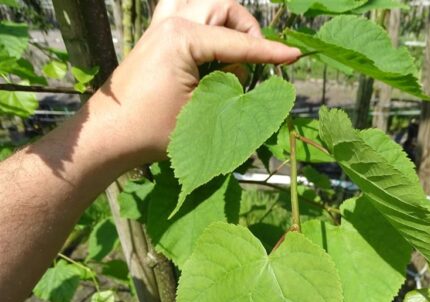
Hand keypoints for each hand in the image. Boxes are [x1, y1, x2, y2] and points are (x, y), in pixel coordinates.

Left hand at [86, 0, 299, 168]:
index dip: (269, 52)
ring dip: (226, 20)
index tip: (294, 56)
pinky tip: (210, 44)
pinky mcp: (155, 34)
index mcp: (182, 38)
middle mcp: (171, 21)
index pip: (237, 43)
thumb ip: (230, 90)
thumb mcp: (201, 114)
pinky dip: (204, 20)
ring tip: (235, 49)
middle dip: (247, 29)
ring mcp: (160, 24)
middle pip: (223, 6)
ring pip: (205, 2)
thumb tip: (246, 74)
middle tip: (255, 60)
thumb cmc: (151, 129)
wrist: (109, 134)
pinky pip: (185, 10)